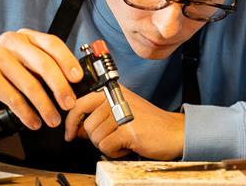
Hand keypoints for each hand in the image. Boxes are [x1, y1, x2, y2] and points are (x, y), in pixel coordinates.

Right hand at [0, 28, 82, 129]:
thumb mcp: (19, 59)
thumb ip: (40, 64)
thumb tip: (71, 84)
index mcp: (25, 37)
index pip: (53, 44)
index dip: (68, 61)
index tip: (78, 78)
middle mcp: (12, 42)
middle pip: (44, 65)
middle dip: (60, 87)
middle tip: (69, 104)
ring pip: (30, 84)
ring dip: (45, 106)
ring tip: (53, 120)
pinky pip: (13, 98)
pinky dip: (26, 113)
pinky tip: (33, 122)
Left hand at [64, 85, 183, 159]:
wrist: (174, 131)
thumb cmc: (150, 123)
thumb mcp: (122, 112)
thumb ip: (99, 116)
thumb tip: (77, 128)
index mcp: (113, 92)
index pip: (80, 103)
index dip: (71, 121)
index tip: (71, 132)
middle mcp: (116, 99)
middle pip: (87, 125)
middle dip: (96, 138)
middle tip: (111, 138)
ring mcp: (122, 114)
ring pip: (95, 137)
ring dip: (107, 145)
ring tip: (122, 140)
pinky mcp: (128, 130)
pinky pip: (106, 146)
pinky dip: (115, 152)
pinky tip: (126, 146)